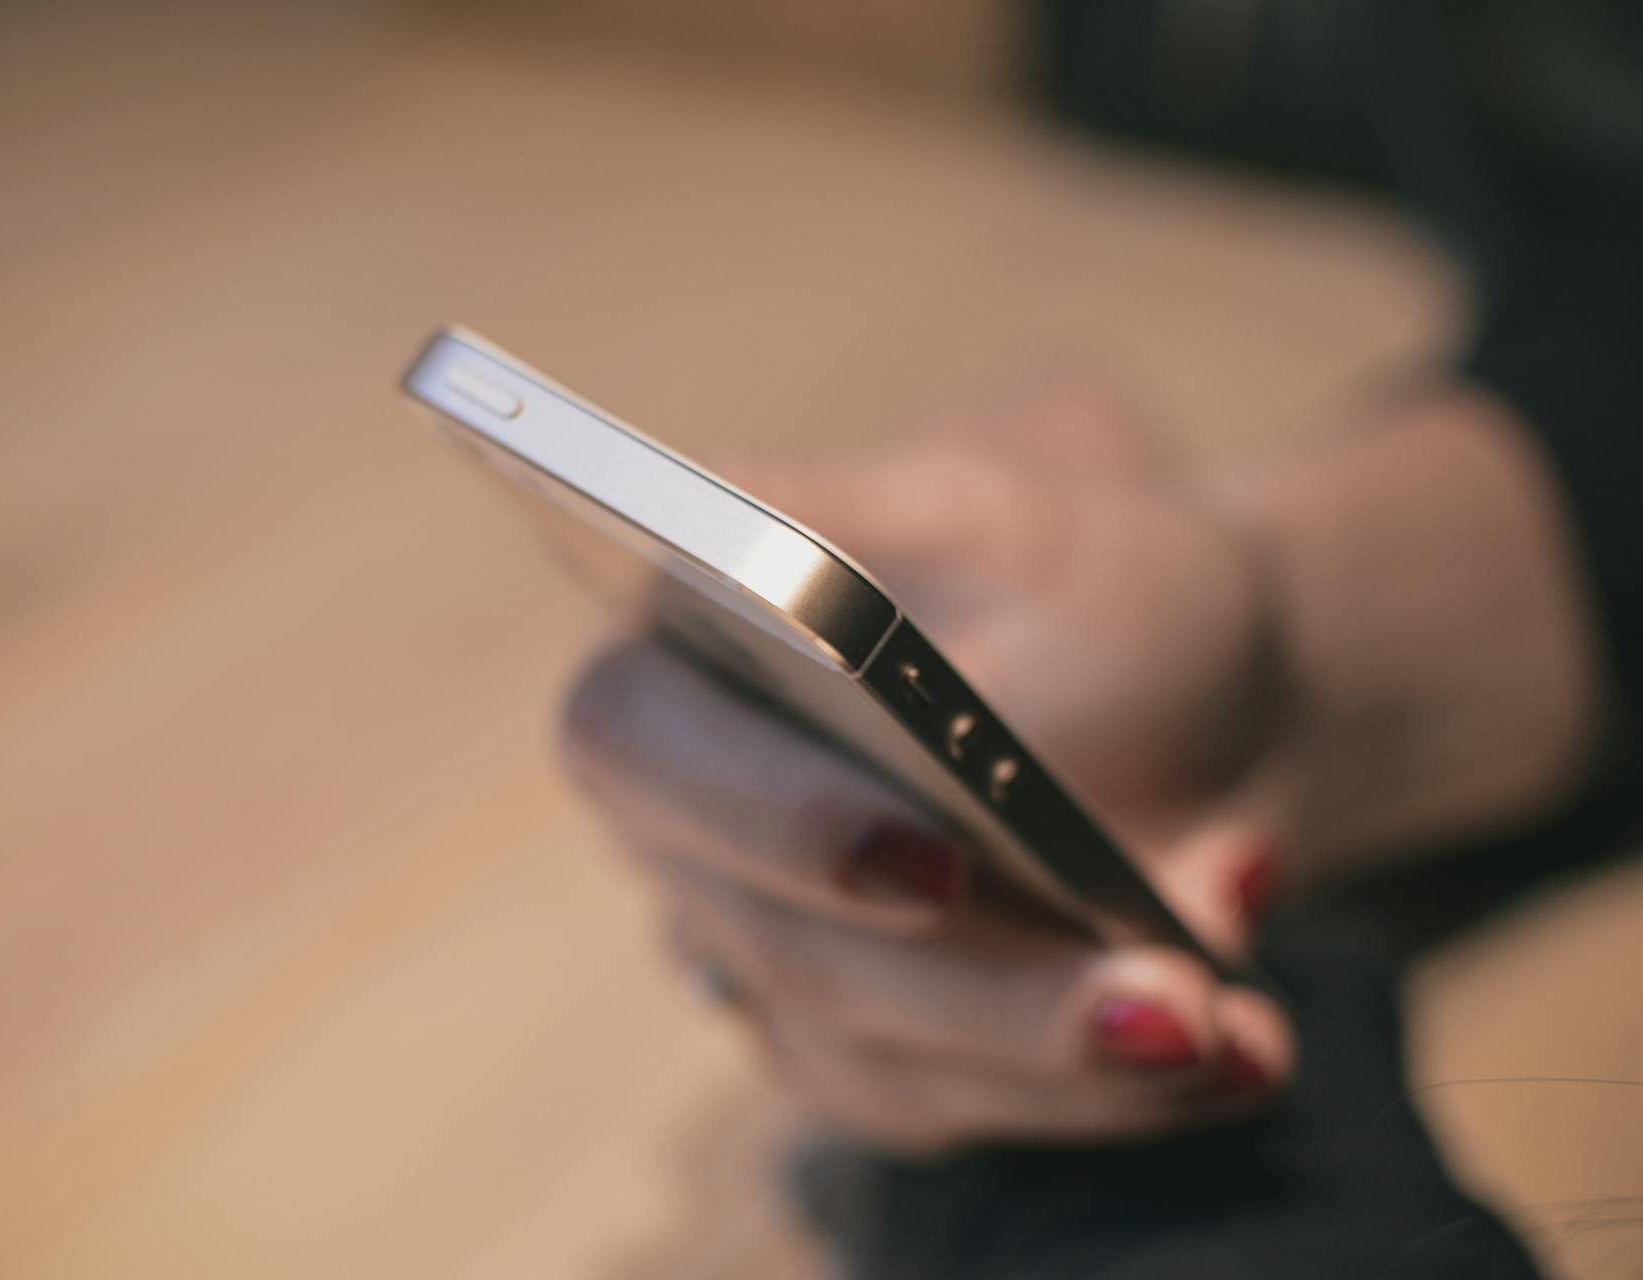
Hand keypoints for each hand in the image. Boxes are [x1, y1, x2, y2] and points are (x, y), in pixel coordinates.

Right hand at [560, 389, 1297, 1150]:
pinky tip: (1234, 1055)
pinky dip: (1093, 1093)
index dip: (764, 813)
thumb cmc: (1077, 572)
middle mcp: (684, 813)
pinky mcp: (845, 1042)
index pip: (633, 736)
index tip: (932, 861)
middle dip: (980, 988)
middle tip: (1163, 1002)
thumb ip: (964, 616)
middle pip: (773, 942)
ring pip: (866, 1053)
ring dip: (1061, 1060)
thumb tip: (971, 737)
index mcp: (676, 638)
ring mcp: (754, 941)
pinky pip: (940, 1104)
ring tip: (1231, 1030)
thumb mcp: (1041, 517)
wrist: (1174, 687)